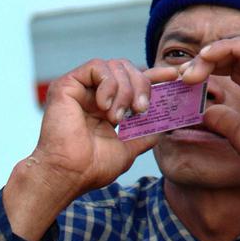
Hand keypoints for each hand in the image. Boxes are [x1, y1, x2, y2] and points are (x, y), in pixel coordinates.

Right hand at [3, 59, 177, 240]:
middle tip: (141, 109)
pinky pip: (97, 67)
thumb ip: (145, 135)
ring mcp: (80, 88)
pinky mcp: (67, 84)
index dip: (153, 76)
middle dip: (141, 85)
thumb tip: (164, 125)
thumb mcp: (128, 150)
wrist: (68, 174)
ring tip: (116, 116)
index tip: (172, 76)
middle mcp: (92, 95)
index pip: (131, 83)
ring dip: (124, 90)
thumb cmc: (91, 168)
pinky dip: (108, 84)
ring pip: (115, 66)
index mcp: (105, 108)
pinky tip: (104, 107)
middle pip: (127, 69)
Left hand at [178, 35, 239, 176]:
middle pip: (234, 52)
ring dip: (211, 54)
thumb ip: (222, 118)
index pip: (233, 64)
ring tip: (191, 71)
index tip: (186, 79)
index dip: (209, 66)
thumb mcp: (236, 131)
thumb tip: (205, 112)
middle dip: (205, 60)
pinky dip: (225, 48)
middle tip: (182, 74)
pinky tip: (206, 58)